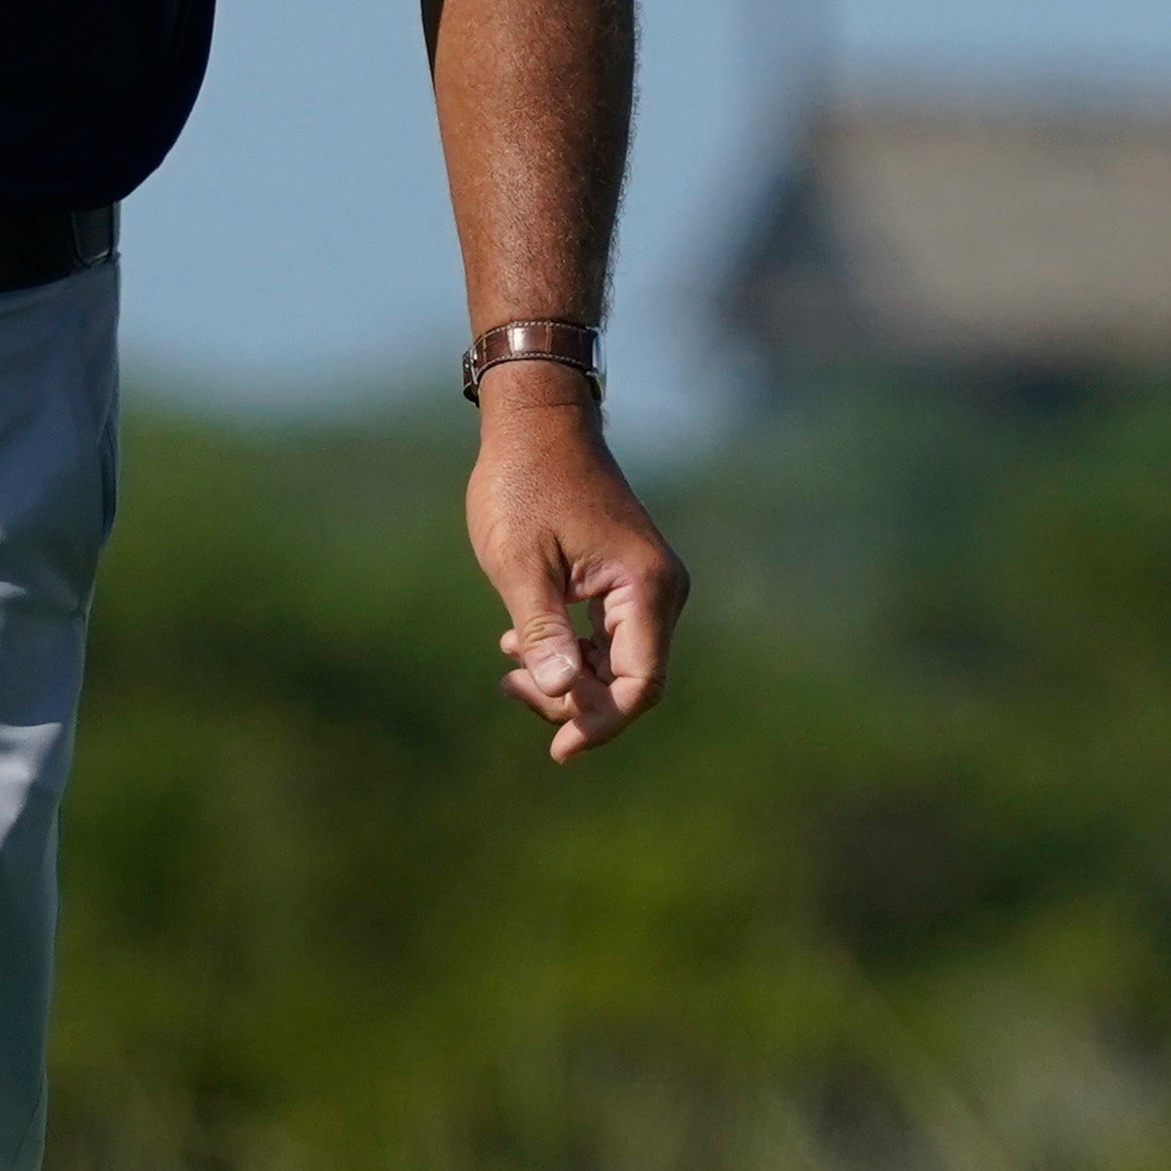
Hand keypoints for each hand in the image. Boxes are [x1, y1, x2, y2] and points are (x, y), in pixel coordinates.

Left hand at [465, 382, 685, 761]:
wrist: (537, 422)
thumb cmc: (524, 486)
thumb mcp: (520, 564)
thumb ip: (544, 631)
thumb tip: (563, 693)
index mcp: (646, 587)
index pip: (641, 684)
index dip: (600, 723)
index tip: (556, 748)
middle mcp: (661, 589)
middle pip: (632, 680)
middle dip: (574, 701)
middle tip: (510, 687)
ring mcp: (648, 583)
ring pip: (619, 662)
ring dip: (568, 677)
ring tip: (508, 667)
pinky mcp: (629, 578)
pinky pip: (610, 637)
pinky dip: (570, 651)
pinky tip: (519, 643)